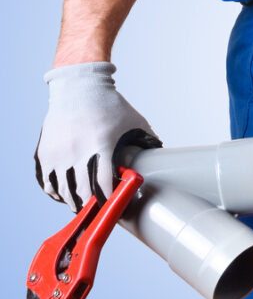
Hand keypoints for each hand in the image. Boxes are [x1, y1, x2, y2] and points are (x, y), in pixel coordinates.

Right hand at [35, 62, 160, 210]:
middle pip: (81, 193)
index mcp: (99, 145)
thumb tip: (163, 155)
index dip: (109, 200)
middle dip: (91, 206)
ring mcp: (56, 154)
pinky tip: (65, 194)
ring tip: (84, 206)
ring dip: (73, 202)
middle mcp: (74, 152)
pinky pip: (45, 182)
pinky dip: (55, 192)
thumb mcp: (134, 120)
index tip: (115, 208)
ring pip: (62, 192)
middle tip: (99, 211)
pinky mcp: (43, 153)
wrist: (78, 87)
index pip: (103, 185)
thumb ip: (148, 139)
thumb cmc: (109, 104)